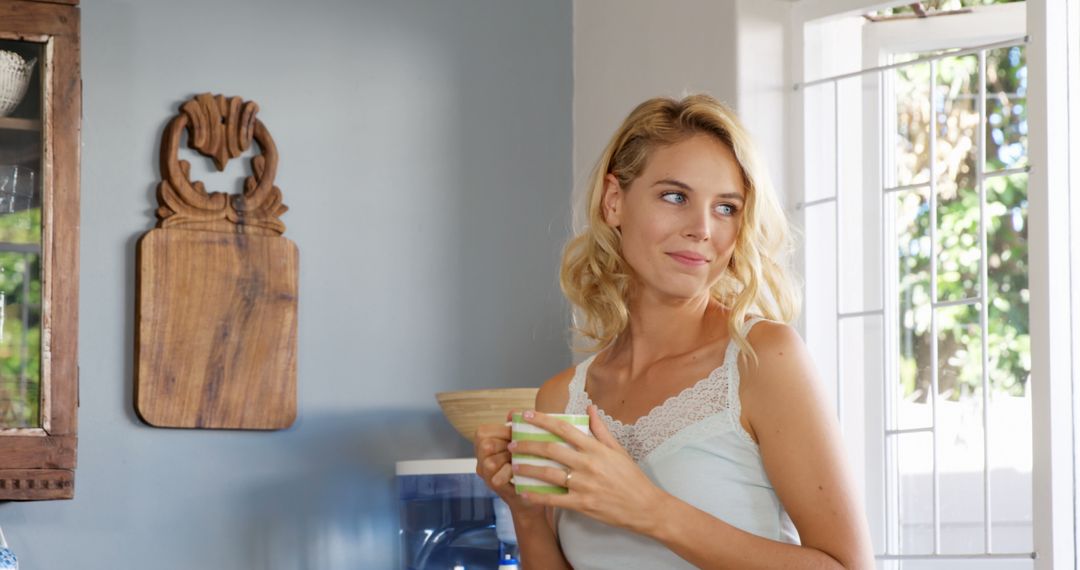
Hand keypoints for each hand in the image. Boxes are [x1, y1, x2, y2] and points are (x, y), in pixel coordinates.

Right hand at [474, 409, 544, 516]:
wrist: (535, 494)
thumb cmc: (529, 464)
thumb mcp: (523, 442)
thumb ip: (517, 426)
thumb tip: (512, 414)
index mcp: (484, 444)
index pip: (483, 431)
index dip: (501, 432)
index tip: (515, 436)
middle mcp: (480, 460)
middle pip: (486, 445)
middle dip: (506, 446)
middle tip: (519, 451)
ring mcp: (485, 475)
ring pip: (490, 461)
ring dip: (509, 460)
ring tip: (522, 462)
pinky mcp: (494, 487)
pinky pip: (497, 477)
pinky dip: (511, 473)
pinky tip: (521, 473)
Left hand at [508, 405, 668, 534]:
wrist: (644, 507)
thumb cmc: (631, 478)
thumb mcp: (618, 450)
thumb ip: (601, 430)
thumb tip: (590, 408)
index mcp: (595, 448)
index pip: (564, 429)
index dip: (543, 420)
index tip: (526, 416)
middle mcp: (587, 464)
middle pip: (551, 450)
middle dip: (528, 445)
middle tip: (513, 443)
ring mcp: (583, 485)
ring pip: (549, 474)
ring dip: (528, 469)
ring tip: (514, 466)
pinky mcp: (582, 504)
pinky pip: (554, 499)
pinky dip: (538, 496)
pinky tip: (525, 492)